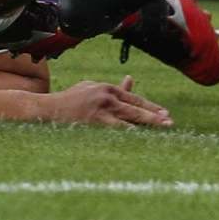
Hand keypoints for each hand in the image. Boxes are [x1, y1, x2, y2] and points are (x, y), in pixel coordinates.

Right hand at [40, 78, 172, 128]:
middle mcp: (107, 97)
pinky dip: (128, 134)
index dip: (151, 107)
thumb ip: (114, 88)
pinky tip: (138, 139)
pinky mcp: (93, 123)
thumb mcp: (93, 88)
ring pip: (128, 120)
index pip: (135, 99)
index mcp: (108, 88)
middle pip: (135, 109)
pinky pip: (114, 131)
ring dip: (145, 126)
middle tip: (170, 122)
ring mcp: (100, 111)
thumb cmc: (72, 100)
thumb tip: (131, 80)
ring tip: (160, 131)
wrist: (48, 110)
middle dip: (154, 116)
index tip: (165, 114)